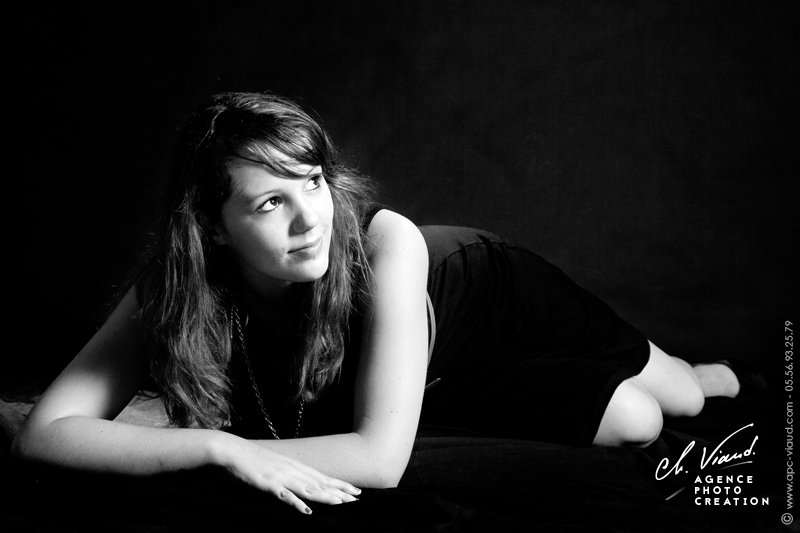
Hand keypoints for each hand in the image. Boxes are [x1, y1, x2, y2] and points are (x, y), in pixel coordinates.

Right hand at [215, 434, 360, 513]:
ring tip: (343, 503)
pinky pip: (285, 496)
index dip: (340, 484)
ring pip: (308, 489)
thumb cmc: (250, 459)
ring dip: (326, 497)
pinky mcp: (268, 485)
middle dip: (340, 491)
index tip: (356, 490)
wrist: (230, 451)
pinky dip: (297, 504)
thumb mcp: (274, 465)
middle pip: (320, 483)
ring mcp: (281, 477)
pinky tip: (308, 512)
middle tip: (358, 498)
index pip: (322, 477)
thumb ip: (287, 473)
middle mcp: (292, 471)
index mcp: (294, 467)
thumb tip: (299, 482)